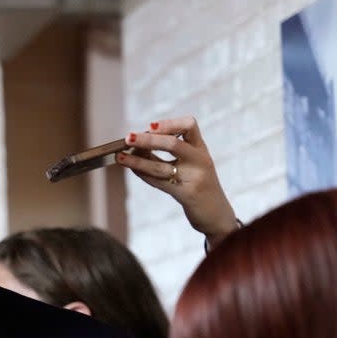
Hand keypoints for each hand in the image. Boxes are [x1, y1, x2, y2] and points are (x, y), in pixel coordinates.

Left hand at [115, 115, 237, 246]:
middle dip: (147, 140)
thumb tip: (137, 144)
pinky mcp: (186, 195)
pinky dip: (143, 174)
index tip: (150, 125)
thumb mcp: (192, 163)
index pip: (189, 125)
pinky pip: (159, 182)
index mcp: (201, 149)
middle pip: (173, 144)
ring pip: (161, 166)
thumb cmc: (198, 185)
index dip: (169, 123)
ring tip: (120, 156)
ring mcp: (194, 178)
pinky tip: (131, 169)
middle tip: (128, 138)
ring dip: (137, 161)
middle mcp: (200, 160)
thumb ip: (172, 152)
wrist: (216, 214)